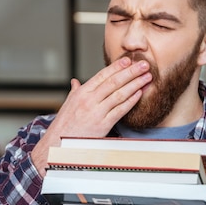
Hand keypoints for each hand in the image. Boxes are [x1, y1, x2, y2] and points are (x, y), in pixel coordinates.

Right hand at [31, 57, 151, 174]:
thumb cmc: (64, 124)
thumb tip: (75, 81)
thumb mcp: (68, 104)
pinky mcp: (103, 125)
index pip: (102, 75)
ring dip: (135, 84)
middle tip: (144, 64)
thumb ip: (75, 91)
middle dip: (131, 72)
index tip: (128, 60)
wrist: (58, 143)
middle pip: (114, 82)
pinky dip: (131, 100)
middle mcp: (89, 100)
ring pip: (119, 94)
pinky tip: (139, 93)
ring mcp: (96, 112)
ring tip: (147, 76)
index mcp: (81, 92)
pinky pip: (120, 110)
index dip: (116, 67)